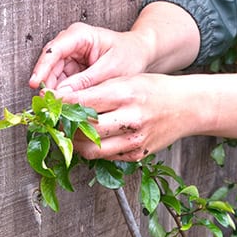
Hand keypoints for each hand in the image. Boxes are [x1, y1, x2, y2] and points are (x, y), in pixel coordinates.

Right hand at [29, 22, 153, 93]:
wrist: (139, 53)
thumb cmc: (129, 55)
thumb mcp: (110, 69)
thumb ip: (86, 81)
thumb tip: (62, 94)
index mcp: (80, 35)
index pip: (54, 50)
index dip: (43, 67)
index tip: (35, 84)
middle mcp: (71, 42)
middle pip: (50, 63)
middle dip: (47, 83)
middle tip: (46, 103)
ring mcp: (70, 55)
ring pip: (53, 75)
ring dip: (53, 91)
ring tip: (55, 108)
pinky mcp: (72, 68)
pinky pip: (61, 81)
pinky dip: (62, 93)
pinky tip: (63, 105)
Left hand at [63, 74, 193, 161]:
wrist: (188, 107)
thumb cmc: (154, 89)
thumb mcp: (127, 79)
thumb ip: (97, 90)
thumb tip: (64, 99)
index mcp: (126, 93)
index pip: (82, 102)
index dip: (61, 104)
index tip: (49, 102)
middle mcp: (131, 118)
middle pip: (84, 128)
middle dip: (65, 125)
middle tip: (56, 119)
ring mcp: (135, 140)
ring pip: (92, 149)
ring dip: (75, 143)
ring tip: (70, 132)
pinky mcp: (138, 155)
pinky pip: (106, 157)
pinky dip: (94, 149)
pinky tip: (92, 139)